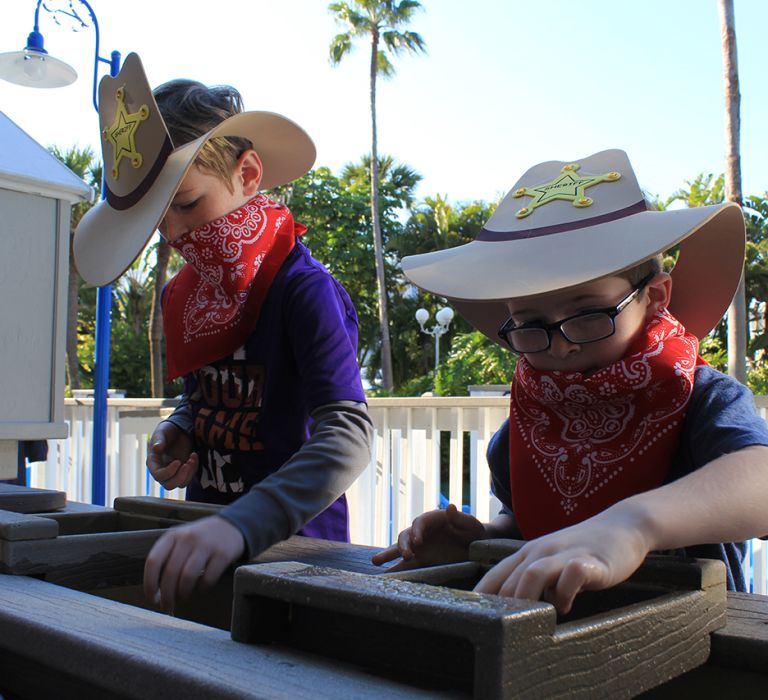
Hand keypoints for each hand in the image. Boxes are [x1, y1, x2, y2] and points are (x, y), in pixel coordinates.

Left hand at [143, 515, 244, 611]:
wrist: (230, 525)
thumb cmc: (199, 538)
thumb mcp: (180, 539)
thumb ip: (167, 557)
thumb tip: (156, 590)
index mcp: (173, 535)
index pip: (154, 561)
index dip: (149, 583)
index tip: (151, 597)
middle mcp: (188, 538)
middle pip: (170, 573)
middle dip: (167, 595)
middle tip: (167, 606)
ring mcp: (206, 545)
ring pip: (188, 577)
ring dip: (183, 594)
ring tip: (183, 599)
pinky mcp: (222, 554)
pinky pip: (208, 578)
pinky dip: (202, 589)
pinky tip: (201, 589)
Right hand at [147, 421, 197, 489]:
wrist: (178, 429)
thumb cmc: (168, 430)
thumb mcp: (163, 431)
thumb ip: (159, 439)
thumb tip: (156, 448)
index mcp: (153, 462)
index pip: (159, 475)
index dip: (169, 472)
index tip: (178, 461)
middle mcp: (162, 470)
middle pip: (168, 485)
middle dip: (180, 477)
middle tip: (187, 464)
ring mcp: (173, 472)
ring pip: (180, 483)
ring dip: (188, 473)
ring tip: (192, 458)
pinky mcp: (183, 470)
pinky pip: (188, 477)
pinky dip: (193, 469)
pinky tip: (193, 455)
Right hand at [371, 504, 485, 571]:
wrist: (476, 546)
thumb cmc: (473, 530)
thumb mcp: (469, 523)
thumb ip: (459, 518)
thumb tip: (450, 508)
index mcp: (431, 519)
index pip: (419, 522)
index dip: (416, 531)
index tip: (418, 542)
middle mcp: (421, 533)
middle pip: (406, 536)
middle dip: (402, 545)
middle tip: (405, 556)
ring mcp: (419, 548)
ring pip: (400, 550)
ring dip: (388, 555)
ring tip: (375, 562)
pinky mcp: (421, 560)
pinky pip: (407, 565)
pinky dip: (398, 570)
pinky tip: (387, 576)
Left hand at [474, 507, 648, 613]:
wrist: (623, 526)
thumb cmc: (584, 551)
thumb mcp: (553, 563)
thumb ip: (535, 583)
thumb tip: (515, 613)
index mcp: (528, 554)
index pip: (494, 577)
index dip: (481, 600)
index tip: (475, 623)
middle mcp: (540, 552)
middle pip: (509, 582)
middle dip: (505, 610)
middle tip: (511, 634)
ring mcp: (564, 554)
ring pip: (532, 575)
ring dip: (530, 601)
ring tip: (538, 621)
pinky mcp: (590, 560)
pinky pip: (570, 575)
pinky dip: (565, 594)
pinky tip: (568, 606)